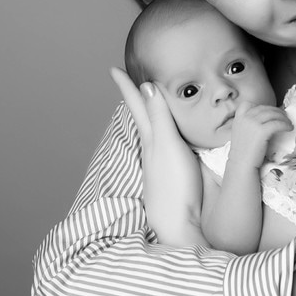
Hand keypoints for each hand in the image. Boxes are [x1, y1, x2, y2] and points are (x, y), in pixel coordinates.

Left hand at [110, 67, 202, 236]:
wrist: (181, 226)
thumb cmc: (176, 187)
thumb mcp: (169, 146)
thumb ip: (160, 118)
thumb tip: (147, 86)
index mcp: (152, 140)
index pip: (138, 107)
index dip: (127, 87)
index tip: (113, 69)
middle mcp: (152, 150)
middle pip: (141, 118)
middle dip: (135, 98)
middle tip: (128, 81)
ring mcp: (159, 165)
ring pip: (151, 132)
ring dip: (148, 116)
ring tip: (148, 104)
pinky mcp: (170, 177)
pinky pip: (164, 145)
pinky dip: (163, 133)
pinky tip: (167, 140)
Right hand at [229, 103, 291, 165]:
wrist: (241, 164)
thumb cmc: (243, 153)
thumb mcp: (241, 133)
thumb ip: (248, 124)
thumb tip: (264, 118)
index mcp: (238, 118)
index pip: (249, 104)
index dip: (261, 107)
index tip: (269, 112)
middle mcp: (245, 118)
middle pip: (264, 108)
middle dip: (276, 111)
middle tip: (284, 116)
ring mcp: (253, 123)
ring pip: (272, 114)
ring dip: (283, 117)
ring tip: (289, 122)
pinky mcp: (262, 131)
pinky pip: (277, 123)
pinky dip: (285, 125)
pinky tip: (289, 128)